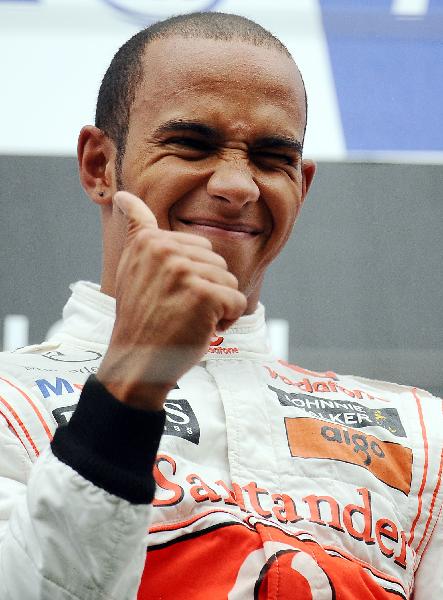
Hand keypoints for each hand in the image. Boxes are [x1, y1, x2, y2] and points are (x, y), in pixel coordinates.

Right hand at [97, 191, 246, 409]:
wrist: (136, 363)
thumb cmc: (140, 318)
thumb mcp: (131, 266)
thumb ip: (137, 230)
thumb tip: (125, 194)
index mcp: (148, 240)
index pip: (199, 248)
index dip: (191, 278)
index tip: (164, 297)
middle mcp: (164, 250)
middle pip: (217, 263)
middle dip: (207, 290)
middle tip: (177, 311)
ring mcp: (184, 271)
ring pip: (229, 282)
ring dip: (217, 307)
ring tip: (187, 320)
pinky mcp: (204, 294)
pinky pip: (237, 302)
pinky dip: (227, 321)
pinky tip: (200, 330)